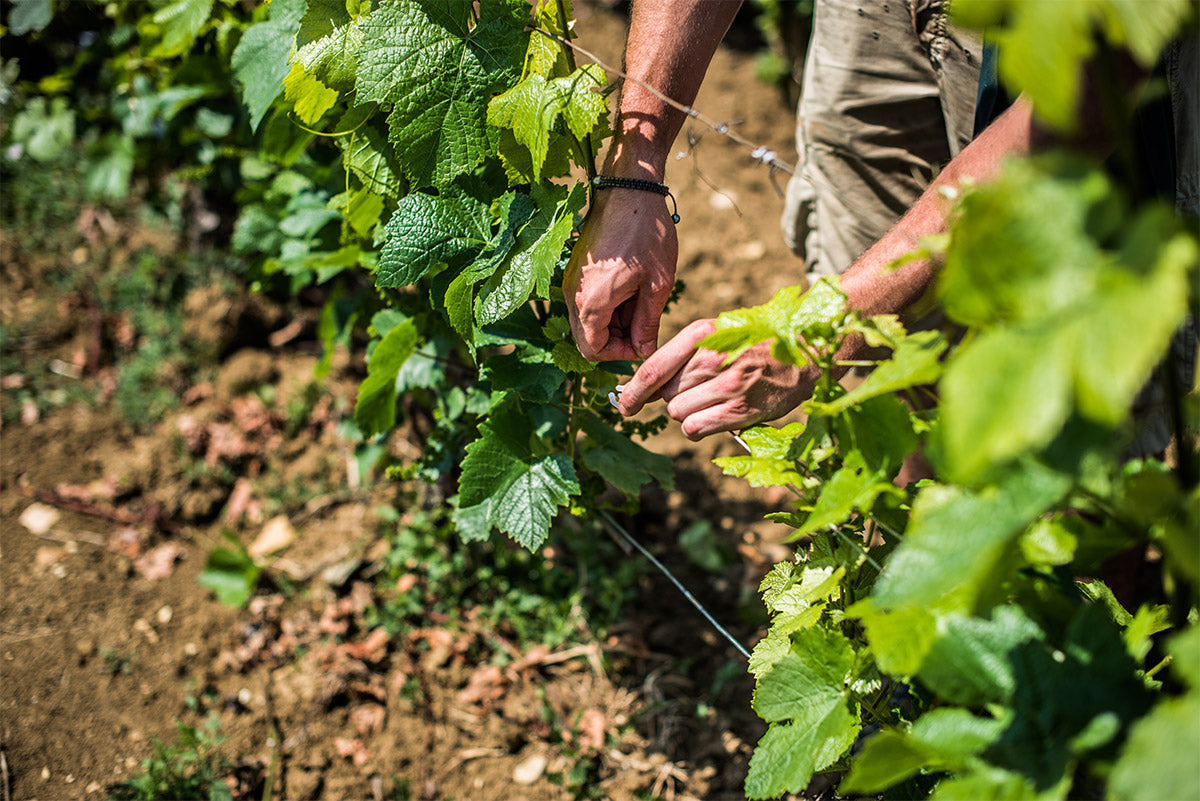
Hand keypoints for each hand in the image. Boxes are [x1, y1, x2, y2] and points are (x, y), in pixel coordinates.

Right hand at [564, 189, 677, 360]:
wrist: (628, 188)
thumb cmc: (646, 233)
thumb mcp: (657, 284)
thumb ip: (647, 323)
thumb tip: (644, 350)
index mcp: (591, 302)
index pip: (593, 350)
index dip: (620, 354)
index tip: (643, 339)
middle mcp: (572, 295)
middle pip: (588, 338)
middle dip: (617, 338)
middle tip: (645, 320)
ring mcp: (570, 281)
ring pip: (587, 321)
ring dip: (613, 321)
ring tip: (640, 299)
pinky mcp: (575, 270)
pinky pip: (586, 301)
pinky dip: (607, 304)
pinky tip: (630, 286)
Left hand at [618, 320, 818, 439]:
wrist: (807, 351)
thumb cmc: (757, 344)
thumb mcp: (720, 335)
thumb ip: (686, 356)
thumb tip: (648, 387)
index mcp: (704, 333)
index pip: (655, 367)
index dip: (634, 391)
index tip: (624, 404)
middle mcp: (713, 358)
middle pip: (667, 393)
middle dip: (673, 398)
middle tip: (698, 392)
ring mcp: (728, 385)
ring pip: (678, 412)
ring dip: (687, 412)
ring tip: (713, 401)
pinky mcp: (741, 409)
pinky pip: (695, 428)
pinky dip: (697, 428)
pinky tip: (713, 418)